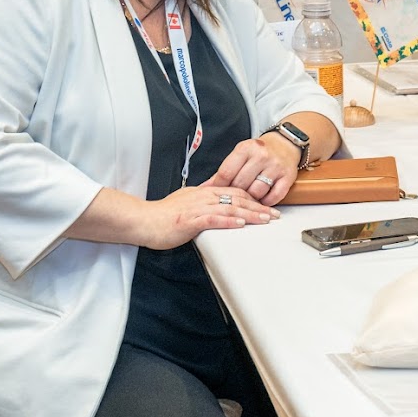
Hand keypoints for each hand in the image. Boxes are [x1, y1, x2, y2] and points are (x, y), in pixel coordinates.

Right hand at [143, 184, 278, 249]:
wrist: (142, 220)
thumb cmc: (162, 215)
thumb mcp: (186, 203)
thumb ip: (203, 202)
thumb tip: (217, 204)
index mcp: (204, 192)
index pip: (235, 192)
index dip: (253, 198)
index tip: (267, 206)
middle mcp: (203, 197)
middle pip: (237, 199)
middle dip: (259, 206)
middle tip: (275, 214)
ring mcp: (197, 208)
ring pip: (229, 208)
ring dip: (250, 214)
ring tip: (266, 219)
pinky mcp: (190, 220)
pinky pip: (213, 219)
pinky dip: (228, 221)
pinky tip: (241, 224)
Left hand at [205, 134, 300, 204]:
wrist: (285, 144)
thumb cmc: (259, 152)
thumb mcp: (240, 155)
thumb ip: (224, 172)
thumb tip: (203, 189)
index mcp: (246, 148)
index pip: (226, 172)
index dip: (218, 186)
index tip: (216, 194)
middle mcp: (261, 156)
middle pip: (240, 184)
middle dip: (235, 194)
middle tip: (234, 197)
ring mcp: (275, 166)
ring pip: (257, 193)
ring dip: (251, 200)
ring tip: (249, 199)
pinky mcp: (288, 176)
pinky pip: (274, 197)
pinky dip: (266, 202)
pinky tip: (263, 200)